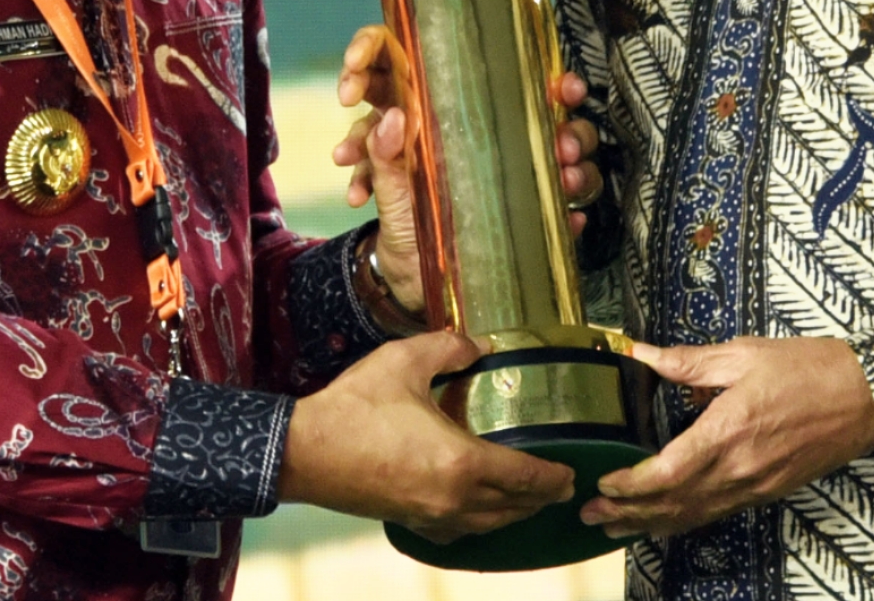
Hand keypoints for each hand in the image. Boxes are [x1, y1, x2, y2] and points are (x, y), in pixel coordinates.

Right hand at [279, 331, 575, 540]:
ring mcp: (429, 514)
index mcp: (461, 462)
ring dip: (512, 513)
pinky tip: (475, 512)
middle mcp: (452, 497)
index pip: (525, 478)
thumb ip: (449, 347)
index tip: (569, 474)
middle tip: (557, 487)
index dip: (553, 478)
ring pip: (487, 524)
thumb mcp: (404, 361)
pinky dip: (478, 523)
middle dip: (540, 498)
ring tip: (525, 500)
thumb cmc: (353, 408)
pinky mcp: (408, 520)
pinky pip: (457, 531)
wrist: (304, 451)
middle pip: (512, 508)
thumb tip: (477, 343)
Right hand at [333, 26, 425, 312]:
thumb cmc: (451, 239)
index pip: (406, 57)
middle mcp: (426, 124)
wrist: (433, 282)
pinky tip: (355, 197)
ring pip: (370, 120)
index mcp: (441, 113)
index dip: (374, 48)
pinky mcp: (392, 171)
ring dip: (353, 137)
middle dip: (357, 79)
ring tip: (344, 160)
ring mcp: (407, 146)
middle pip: (382, 78)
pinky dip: (356, 174)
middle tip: (345, 95)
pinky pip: (365, 159)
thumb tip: (392, 116)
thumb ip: (399, 161)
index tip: (353, 64)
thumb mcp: (421, 200)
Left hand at [334, 29, 606, 313]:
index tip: (564, 88)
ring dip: (580, 172)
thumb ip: (385, 153)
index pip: (529, 99)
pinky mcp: (533, 229)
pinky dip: (570, 217)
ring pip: (576, 170)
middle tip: (565, 145)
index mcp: (484, 132)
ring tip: (566, 178)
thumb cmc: (404, 217)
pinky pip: (564, 219)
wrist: (408, 276)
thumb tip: (392, 117)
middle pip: (565, 130)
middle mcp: (514, 156)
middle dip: (575, 133)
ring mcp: (529, 192)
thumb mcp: (390, 182)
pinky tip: (570, 218)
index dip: (556, 88)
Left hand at [580, 337, 873, 538]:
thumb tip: (641, 353)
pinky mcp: (766, 492)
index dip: (629, 484)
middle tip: (590, 513)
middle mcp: (738, 468)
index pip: (666, 472)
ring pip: (693, 515)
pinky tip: (664, 521)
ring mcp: (754, 486)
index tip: (603, 480)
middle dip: (627, 512)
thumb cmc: (809, 370)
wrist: (867, 397)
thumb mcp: (743, 354)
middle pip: (672, 503)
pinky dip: (683, 520)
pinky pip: (716, 513)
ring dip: (650, 524)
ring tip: (614, 527)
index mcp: (727, 430)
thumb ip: (688, 362)